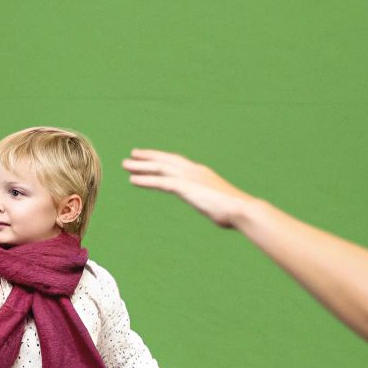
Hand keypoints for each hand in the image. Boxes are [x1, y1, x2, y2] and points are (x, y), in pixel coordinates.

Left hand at [123, 150, 255, 228]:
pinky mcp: (186, 187)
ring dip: (141, 166)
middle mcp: (194, 171)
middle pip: (166, 160)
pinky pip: (161, 182)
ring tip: (125, 164)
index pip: (178, 162)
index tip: (152, 158)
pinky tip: (133, 180)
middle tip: (132, 155)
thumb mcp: (220, 204)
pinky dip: (146, 180)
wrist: (242, 210)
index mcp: (202, 173)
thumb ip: (213, 203)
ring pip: (160, 168)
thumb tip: (218, 211)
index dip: (163, 159)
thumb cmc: (235, 211)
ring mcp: (190, 178)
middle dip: (149, 157)